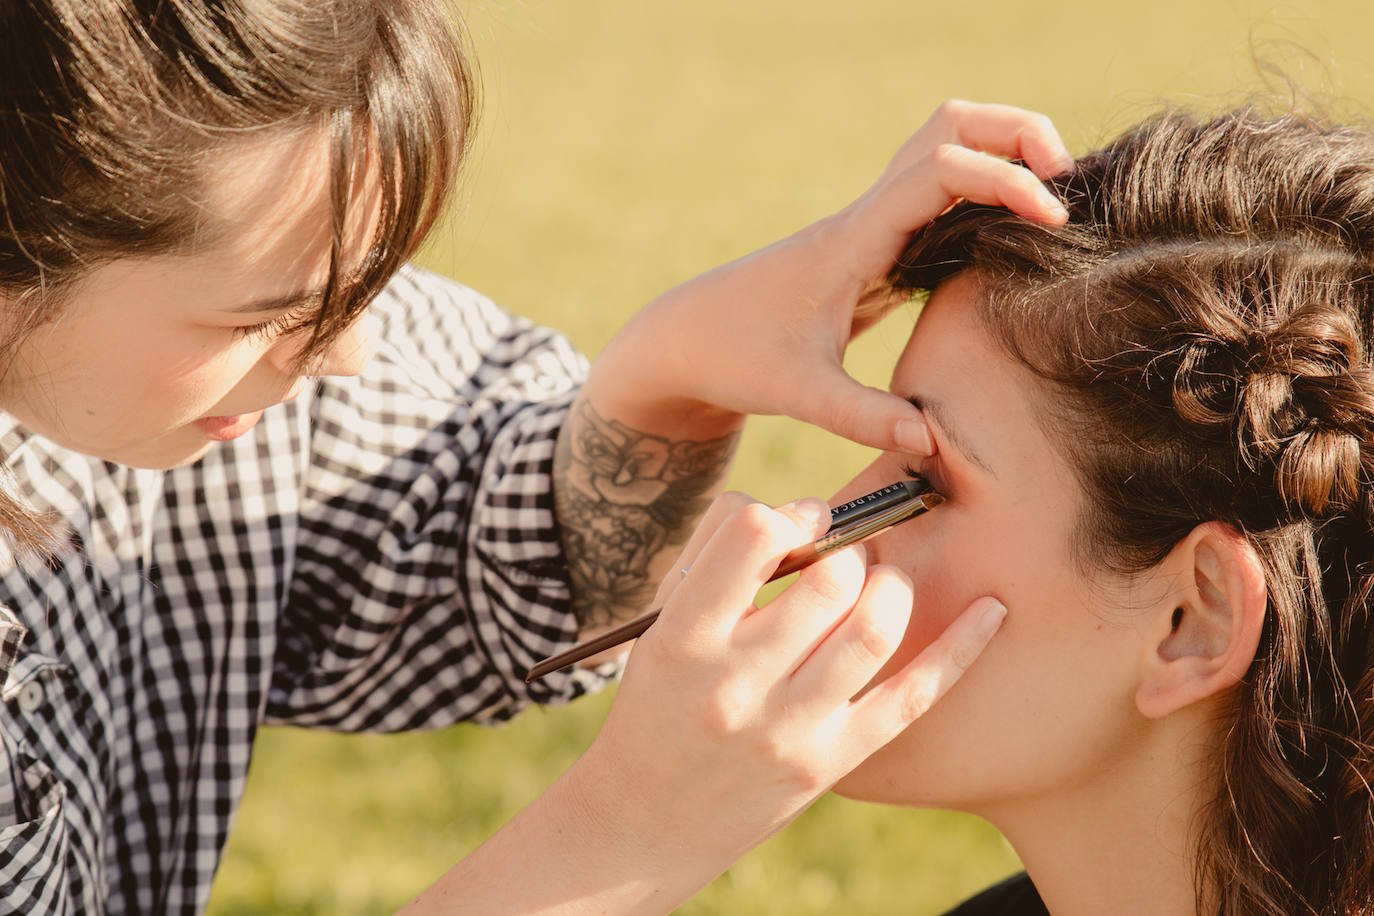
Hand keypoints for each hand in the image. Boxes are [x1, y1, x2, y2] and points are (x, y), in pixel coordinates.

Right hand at [564, 492, 1006, 890]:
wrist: (647, 821)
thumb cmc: (661, 701)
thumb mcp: (660, 626)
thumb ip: (717, 556)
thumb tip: (800, 510)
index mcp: (684, 638)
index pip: (752, 536)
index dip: (791, 512)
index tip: (803, 521)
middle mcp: (735, 684)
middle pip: (828, 580)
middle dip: (850, 548)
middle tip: (846, 555)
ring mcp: (787, 729)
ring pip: (873, 629)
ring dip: (891, 587)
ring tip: (880, 584)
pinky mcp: (831, 763)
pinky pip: (911, 697)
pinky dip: (960, 648)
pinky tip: (991, 610)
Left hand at [591, 100, 1072, 451]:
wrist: (688, 340)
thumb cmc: (736, 356)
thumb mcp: (797, 392)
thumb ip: (861, 417)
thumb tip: (930, 444)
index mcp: (854, 239)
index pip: (940, 170)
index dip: (1004, 180)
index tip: (1051, 220)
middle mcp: (868, 220)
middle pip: (950, 127)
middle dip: (1016, 133)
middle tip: (1065, 181)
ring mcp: (874, 230)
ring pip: (946, 156)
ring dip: (1004, 160)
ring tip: (1053, 210)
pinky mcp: (877, 252)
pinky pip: (941, 205)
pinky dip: (985, 203)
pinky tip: (1015, 245)